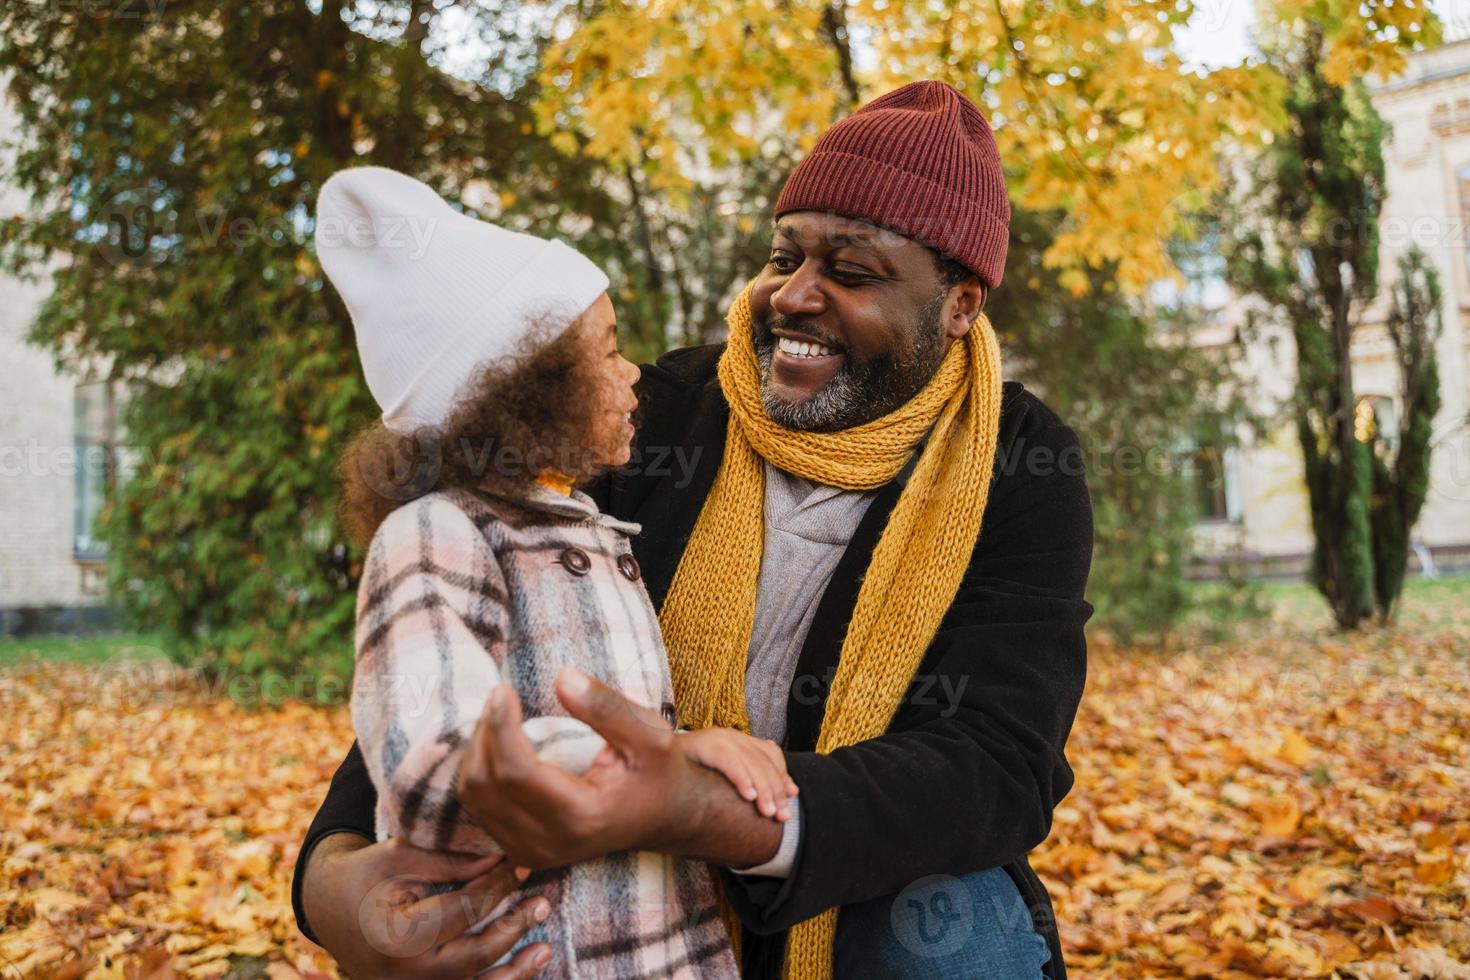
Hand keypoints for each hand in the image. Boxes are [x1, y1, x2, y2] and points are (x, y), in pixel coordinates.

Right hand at [301, 833, 552, 978]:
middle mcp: (403, 975)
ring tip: (545, 950)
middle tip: (542, 903)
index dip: (499, 887)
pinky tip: (520, 969)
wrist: (327, 908)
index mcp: (396, 935)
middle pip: (475, 956)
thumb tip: (503, 861)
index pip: (463, 911)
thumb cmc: (366, 875)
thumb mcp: (400, 856)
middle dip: (514, 928)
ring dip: (516, 972)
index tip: (523, 865)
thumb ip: (450, 861)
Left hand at [455, 668, 783, 869]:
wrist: (664, 818)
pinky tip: (500, 745)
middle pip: (486, 784)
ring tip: (501, 716)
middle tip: (502, 697)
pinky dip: (481, 770)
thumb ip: (606, 707)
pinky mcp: (521, 852)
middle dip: (486, 733)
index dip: (499, 726)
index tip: (502, 689)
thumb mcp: (650, 735)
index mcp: (582, 817)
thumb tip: (561, 676)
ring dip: (478, 750)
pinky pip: (479, 807)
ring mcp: (532, 853)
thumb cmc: (659, 772)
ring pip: (474, 797)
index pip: (515, 772)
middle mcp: (550, 844)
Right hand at [678, 727, 797, 820]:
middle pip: (763, 762)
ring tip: (767, 813)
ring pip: (750, 763)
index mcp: (738, 740)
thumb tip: (792, 792)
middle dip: (775, 790)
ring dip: (763, 790)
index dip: (782, 776)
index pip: (770, 754)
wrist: (652, 759)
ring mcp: (718, 738)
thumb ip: (754, 781)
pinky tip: (749, 797)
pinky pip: (729, 762)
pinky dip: (742, 779)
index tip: (790, 800)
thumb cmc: (690, 773)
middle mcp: (731, 736)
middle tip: (781, 816)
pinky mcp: (705, 744)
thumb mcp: (724, 777)